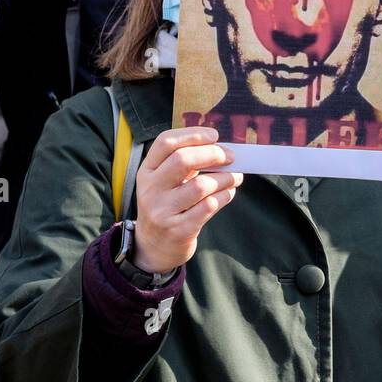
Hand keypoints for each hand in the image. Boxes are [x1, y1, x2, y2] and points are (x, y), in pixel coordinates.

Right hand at [132, 127, 241, 273]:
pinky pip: (209, 207)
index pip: (165, 142)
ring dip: (225, 178)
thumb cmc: (167, 205)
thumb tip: (221, 146)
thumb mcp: (165, 182)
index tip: (214, 135)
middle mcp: (150, 190)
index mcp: (146, 171)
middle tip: (230, 156)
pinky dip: (225, 196)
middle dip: (213, 154)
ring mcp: (162, 211)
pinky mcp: (178, 230)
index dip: (193, 134)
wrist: (154, 247)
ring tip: (234, 177)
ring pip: (201, 185)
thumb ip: (184, 164)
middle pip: (182, 160)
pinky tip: (228, 192)